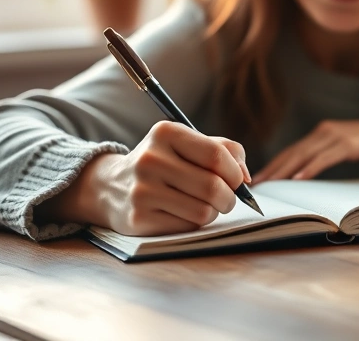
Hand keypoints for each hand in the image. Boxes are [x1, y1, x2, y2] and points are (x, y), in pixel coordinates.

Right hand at [38, 121, 249, 235]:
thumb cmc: (164, 163)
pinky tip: (184, 213)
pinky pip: (187, 226)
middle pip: (212, 186)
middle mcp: (150, 159)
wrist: (112, 186)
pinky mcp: (139, 218)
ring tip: (205, 205)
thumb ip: (225, 151)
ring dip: (213, 211)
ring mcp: (142, 190)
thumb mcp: (187, 143)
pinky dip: (195, 222)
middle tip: (227, 199)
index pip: (216, 155)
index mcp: (165, 133)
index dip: (235, 173)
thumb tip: (246, 177)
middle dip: (229, 197)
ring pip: (203, 210)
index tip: (237, 180)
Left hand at [252, 117, 358, 182]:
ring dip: (285, 170)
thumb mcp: (346, 148)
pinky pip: (325, 158)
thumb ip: (328, 156)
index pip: (292, 150)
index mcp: (322, 133)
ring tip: (270, 183)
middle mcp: (325, 131)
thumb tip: (308, 175)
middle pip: (293, 152)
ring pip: (304, 154)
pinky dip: (310, 168)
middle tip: (256, 183)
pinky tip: (298, 178)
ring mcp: (337, 136)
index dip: (274, 164)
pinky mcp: (351, 144)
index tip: (259, 178)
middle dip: (273, 168)